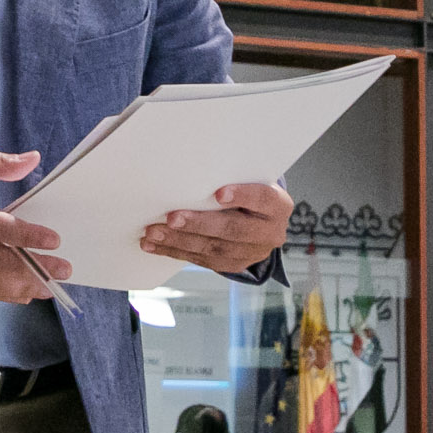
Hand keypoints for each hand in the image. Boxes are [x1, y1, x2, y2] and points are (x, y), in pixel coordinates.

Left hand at [142, 181, 290, 273]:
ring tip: (154, 232)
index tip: (218, 193)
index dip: (242, 196)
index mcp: (278, 205)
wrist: (259, 217)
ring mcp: (253, 252)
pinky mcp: (235, 264)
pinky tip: (155, 245)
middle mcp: (270, 232)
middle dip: (199, 224)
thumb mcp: (247, 179)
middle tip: (172, 217)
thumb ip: (229, 177)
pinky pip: (203, 260)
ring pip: (214, 249)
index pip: (262, 198)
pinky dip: (176, 252)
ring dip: (180, 241)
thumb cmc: (246, 189)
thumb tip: (189, 168)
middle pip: (233, 229)